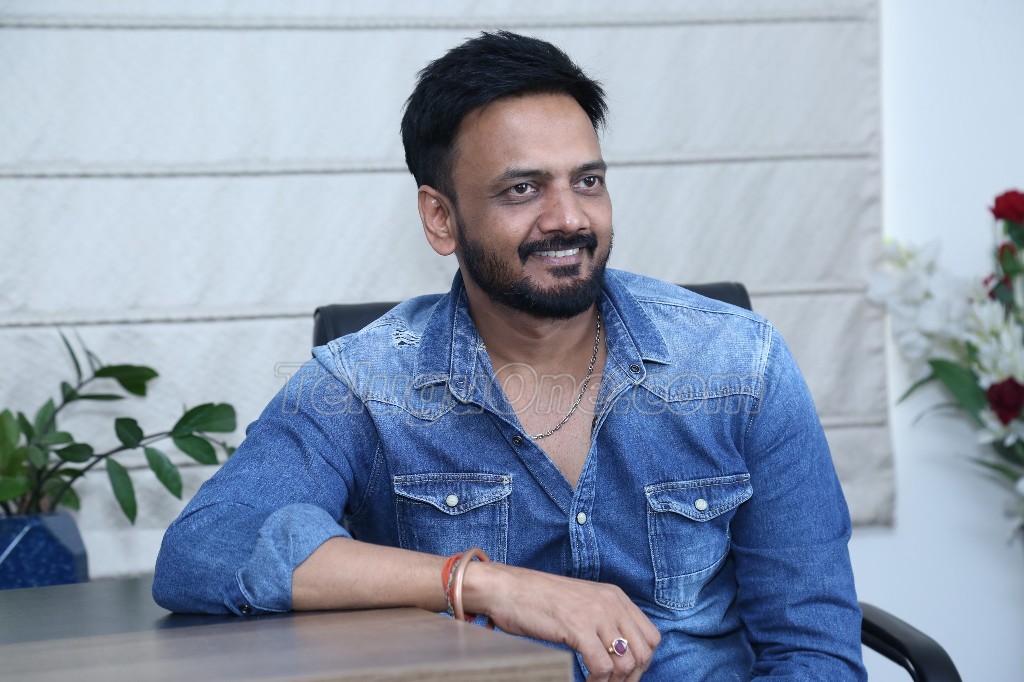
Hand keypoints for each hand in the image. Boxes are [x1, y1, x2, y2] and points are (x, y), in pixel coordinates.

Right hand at [463, 562, 660, 680]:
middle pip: (643, 652)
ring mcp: (595, 614)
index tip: (624, 675)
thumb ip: (604, 619)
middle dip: (632, 677)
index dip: (642, 662)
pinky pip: (602, 667)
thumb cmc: (538, 599)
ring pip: (626, 663)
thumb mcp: (582, 603)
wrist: (507, 588)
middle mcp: (611, 603)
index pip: (651, 637)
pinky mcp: (578, 628)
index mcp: (615, 596)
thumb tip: (620, 651)